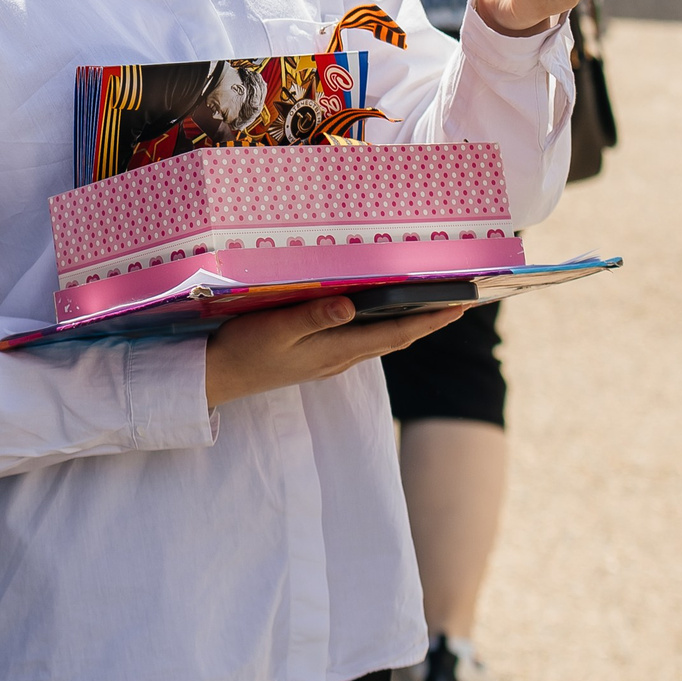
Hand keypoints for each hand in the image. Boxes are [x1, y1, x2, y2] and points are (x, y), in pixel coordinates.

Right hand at [203, 297, 463, 407]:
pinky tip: (380, 315)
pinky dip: (383, 326)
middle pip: (397, 338)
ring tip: (431, 306)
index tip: (461, 306)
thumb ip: (315, 316)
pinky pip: (362, 341)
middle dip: (429, 321)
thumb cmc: (245, 350)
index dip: (430, 320)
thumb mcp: (277, 328)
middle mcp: (340, 357)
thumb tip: (353, 306)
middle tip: (460, 302)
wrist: (220, 378)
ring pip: (381, 341)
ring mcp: (329, 359)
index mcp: (337, 350)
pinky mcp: (317, 357)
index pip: (397, 334)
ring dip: (409, 324)